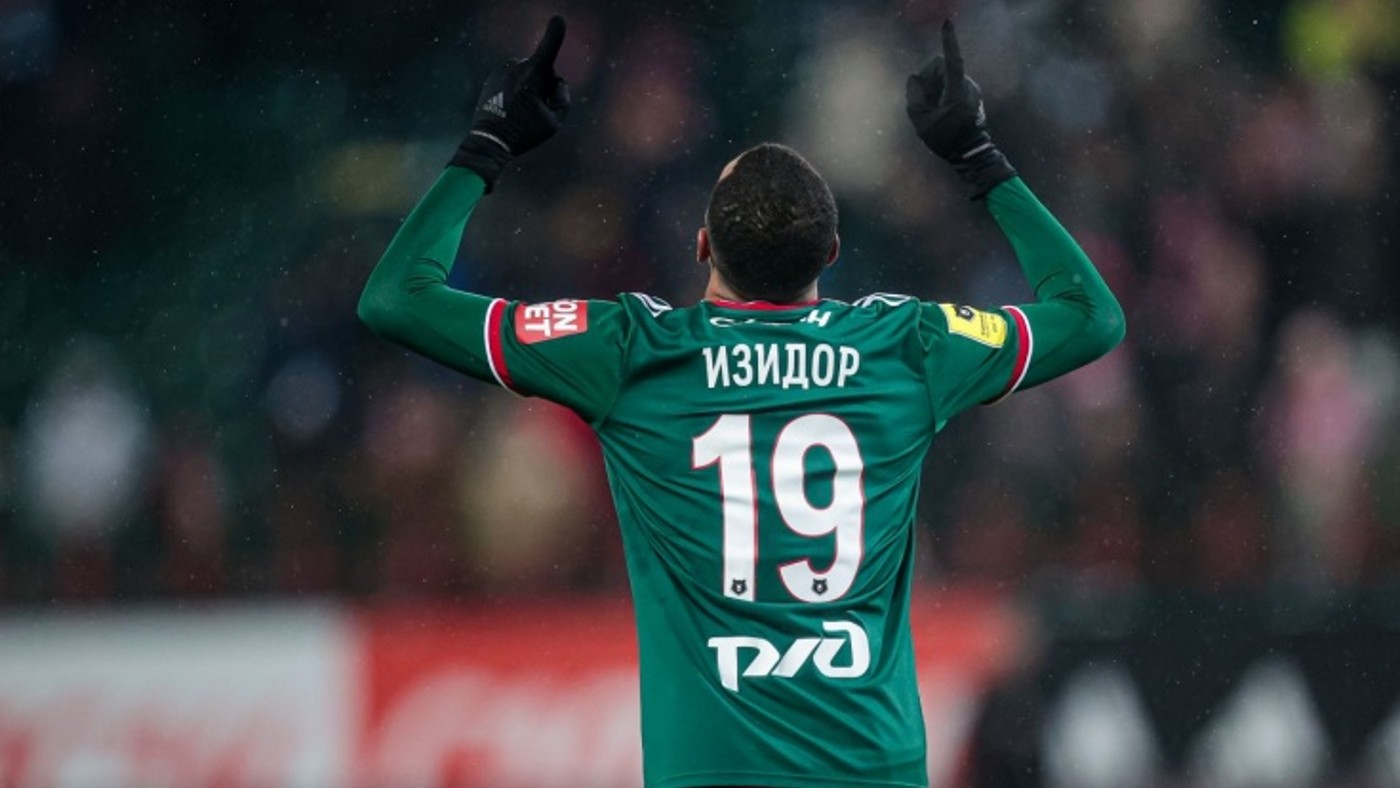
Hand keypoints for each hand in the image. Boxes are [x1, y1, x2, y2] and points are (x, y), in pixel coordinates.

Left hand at [449, 15, 570, 190]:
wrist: (488, 141)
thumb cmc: (524, 133)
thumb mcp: (555, 122)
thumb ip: (564, 97)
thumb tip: (558, 82)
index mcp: (532, 75)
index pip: (548, 49)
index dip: (555, 34)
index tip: (558, 19)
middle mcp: (515, 67)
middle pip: (543, 69)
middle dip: (545, 84)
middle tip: (537, 109)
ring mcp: (502, 70)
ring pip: (528, 74)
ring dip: (531, 87)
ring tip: (521, 112)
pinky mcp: (493, 76)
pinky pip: (514, 79)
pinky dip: (517, 90)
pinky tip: (511, 109)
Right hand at [905, 21, 1015, 198]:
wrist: (971, 153)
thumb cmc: (946, 139)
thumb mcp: (920, 120)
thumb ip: (914, 95)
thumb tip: (915, 78)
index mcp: (957, 91)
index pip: (952, 60)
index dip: (948, 41)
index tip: (947, 23)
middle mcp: (968, 85)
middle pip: (941, 66)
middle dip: (928, 77)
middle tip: (922, 100)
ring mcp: (972, 88)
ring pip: (945, 75)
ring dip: (934, 87)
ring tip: (933, 109)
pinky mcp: (971, 93)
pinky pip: (951, 83)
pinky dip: (941, 92)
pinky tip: (941, 111)